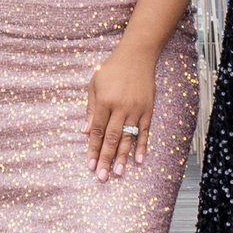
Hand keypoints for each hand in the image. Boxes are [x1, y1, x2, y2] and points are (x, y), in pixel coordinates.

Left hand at [86, 41, 160, 179]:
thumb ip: (90, 108)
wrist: (137, 56)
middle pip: (111, 138)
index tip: (90, 165)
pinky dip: (142, 146)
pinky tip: (139, 160)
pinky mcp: (147, 110)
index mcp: (104, 102)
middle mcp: (120, 108)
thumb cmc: (111, 69)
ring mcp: (135, 110)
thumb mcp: (94, 84)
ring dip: (123, 157)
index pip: (97, 131)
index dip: (93, 149)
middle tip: (102, 177)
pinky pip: (145, 131)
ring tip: (118, 173)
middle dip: (106, 159)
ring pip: (128, 138)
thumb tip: (85, 131)